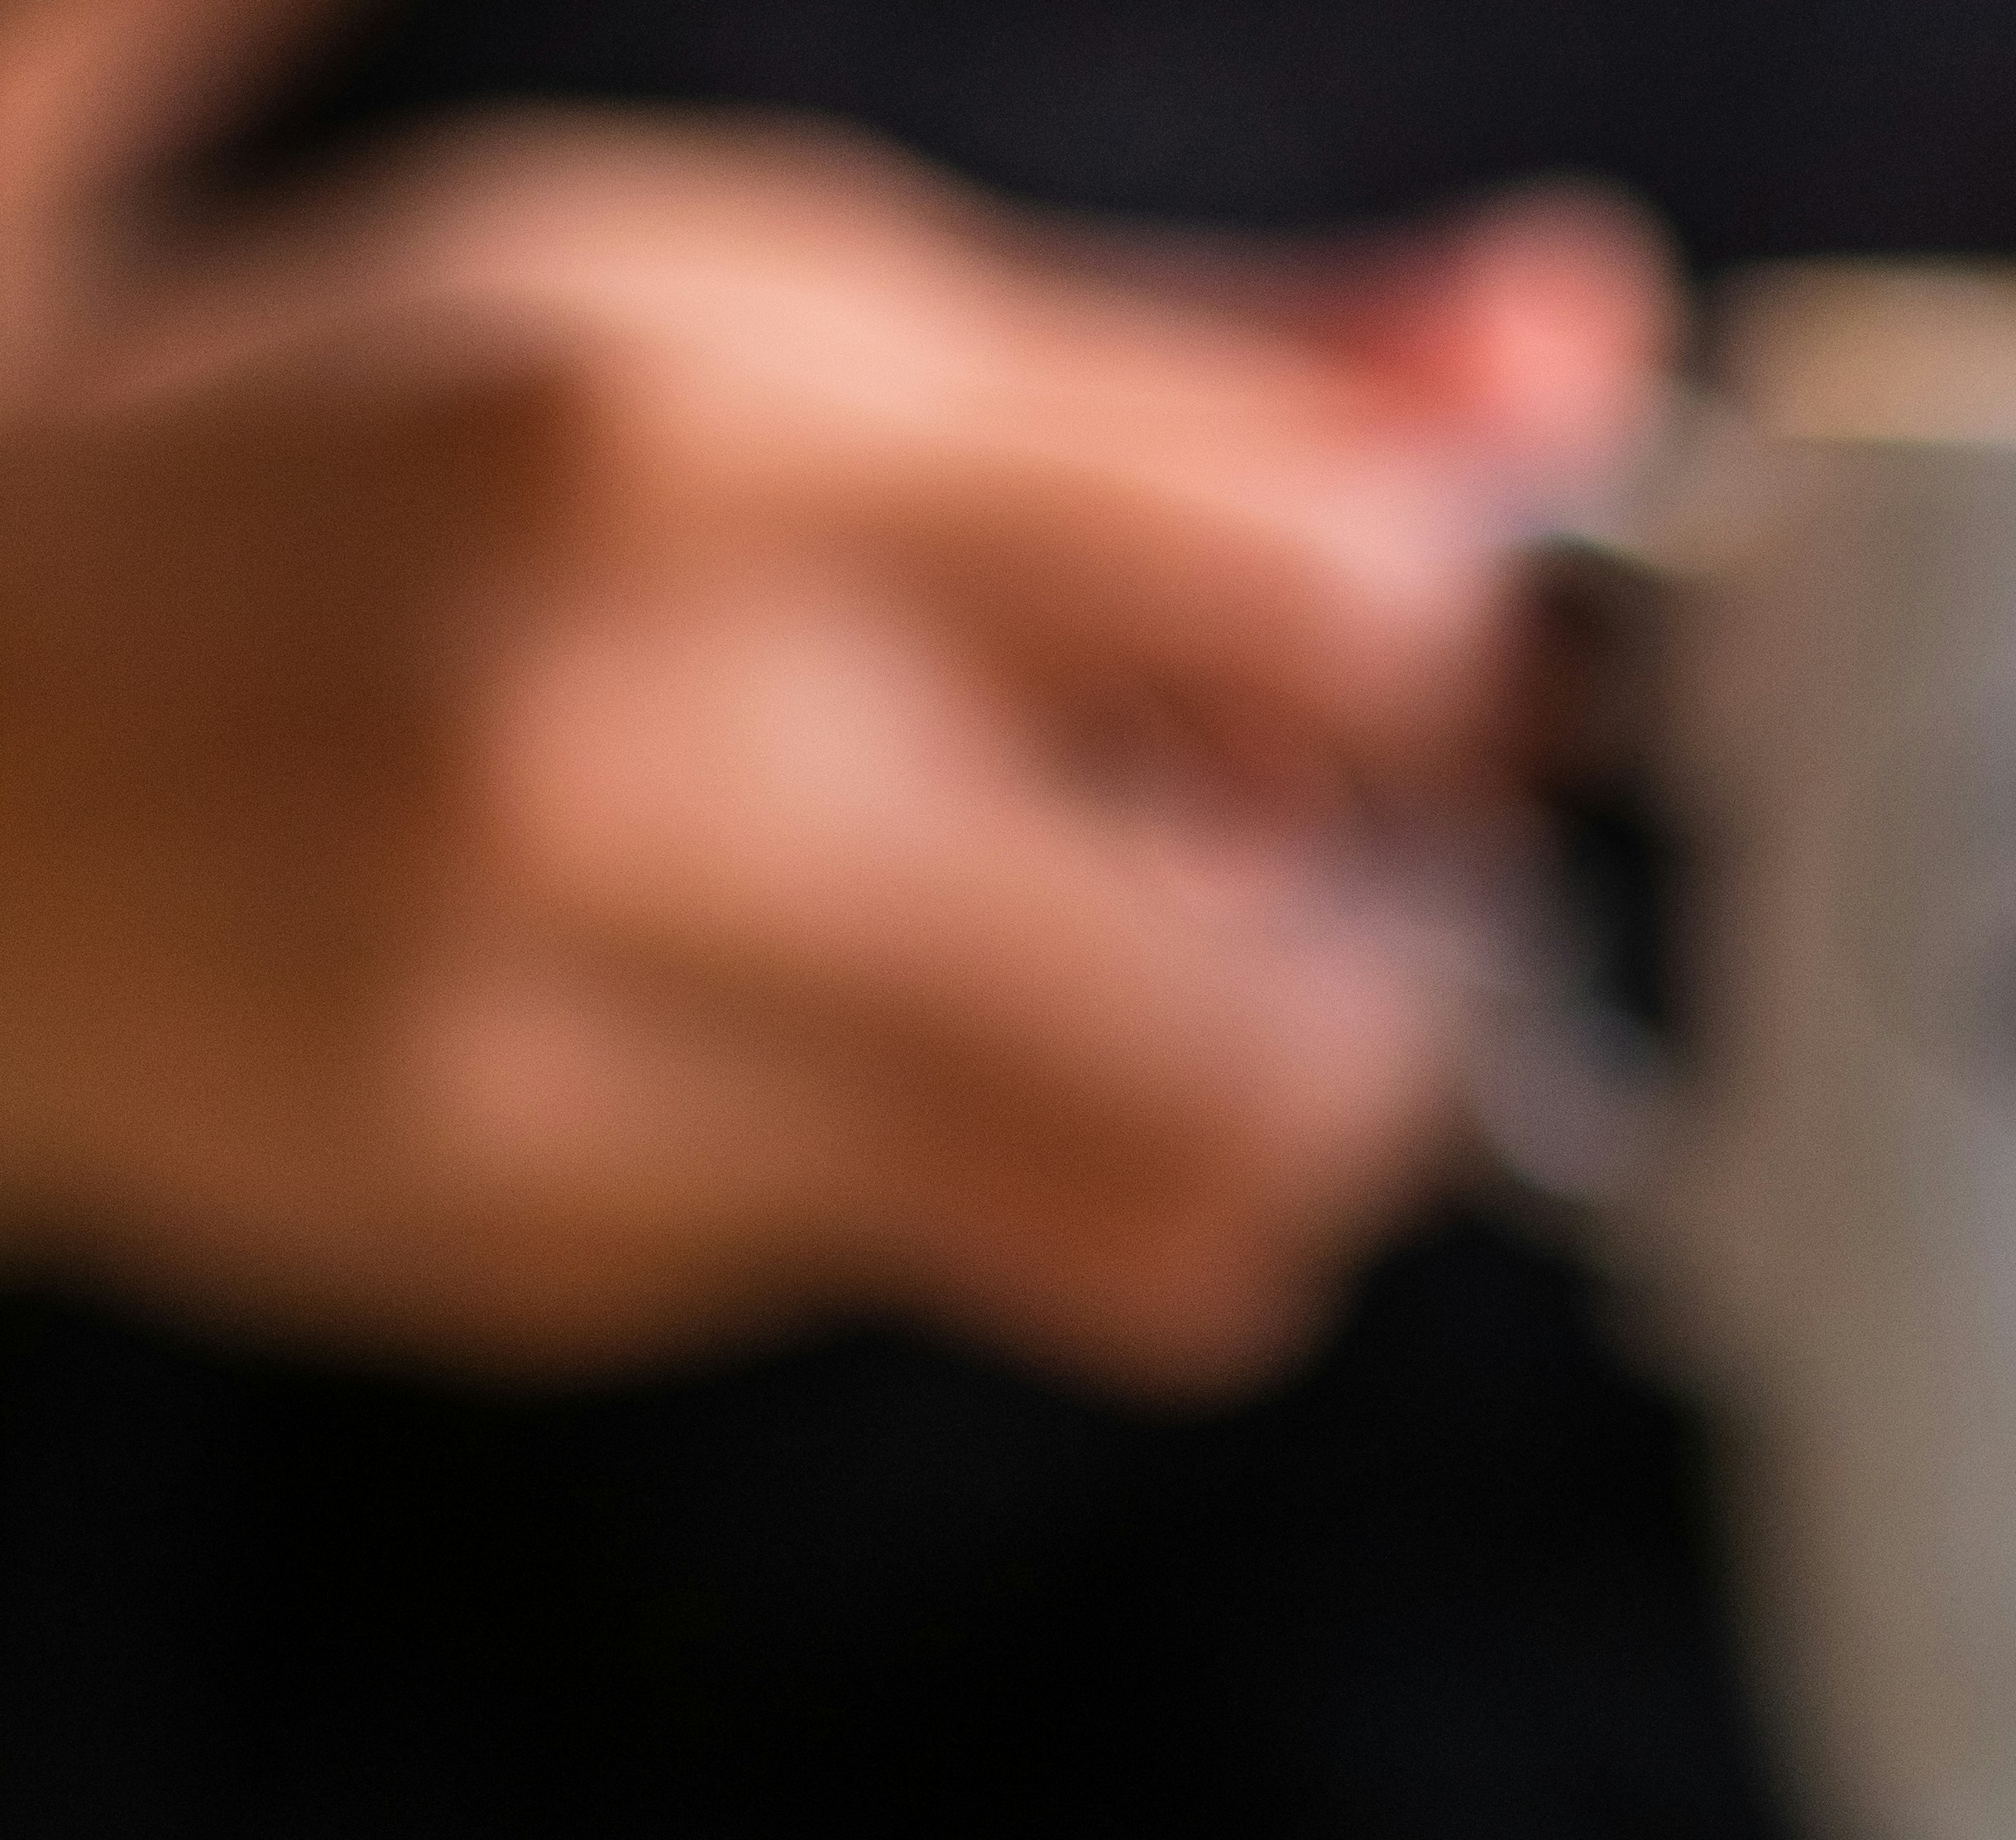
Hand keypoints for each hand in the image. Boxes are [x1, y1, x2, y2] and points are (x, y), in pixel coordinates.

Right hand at [0, 119, 1667, 1381]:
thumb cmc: (383, 483)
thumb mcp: (762, 310)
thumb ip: (1193, 377)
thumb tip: (1566, 353)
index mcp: (711, 425)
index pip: (1326, 615)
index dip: (1465, 679)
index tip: (1436, 678)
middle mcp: (638, 751)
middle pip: (1299, 1031)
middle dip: (1399, 988)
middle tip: (1340, 903)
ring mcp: (571, 1040)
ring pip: (1164, 1234)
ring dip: (1247, 1143)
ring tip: (1147, 991)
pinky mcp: (539, 1246)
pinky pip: (928, 1286)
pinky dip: (977, 1188)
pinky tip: (855, 1050)